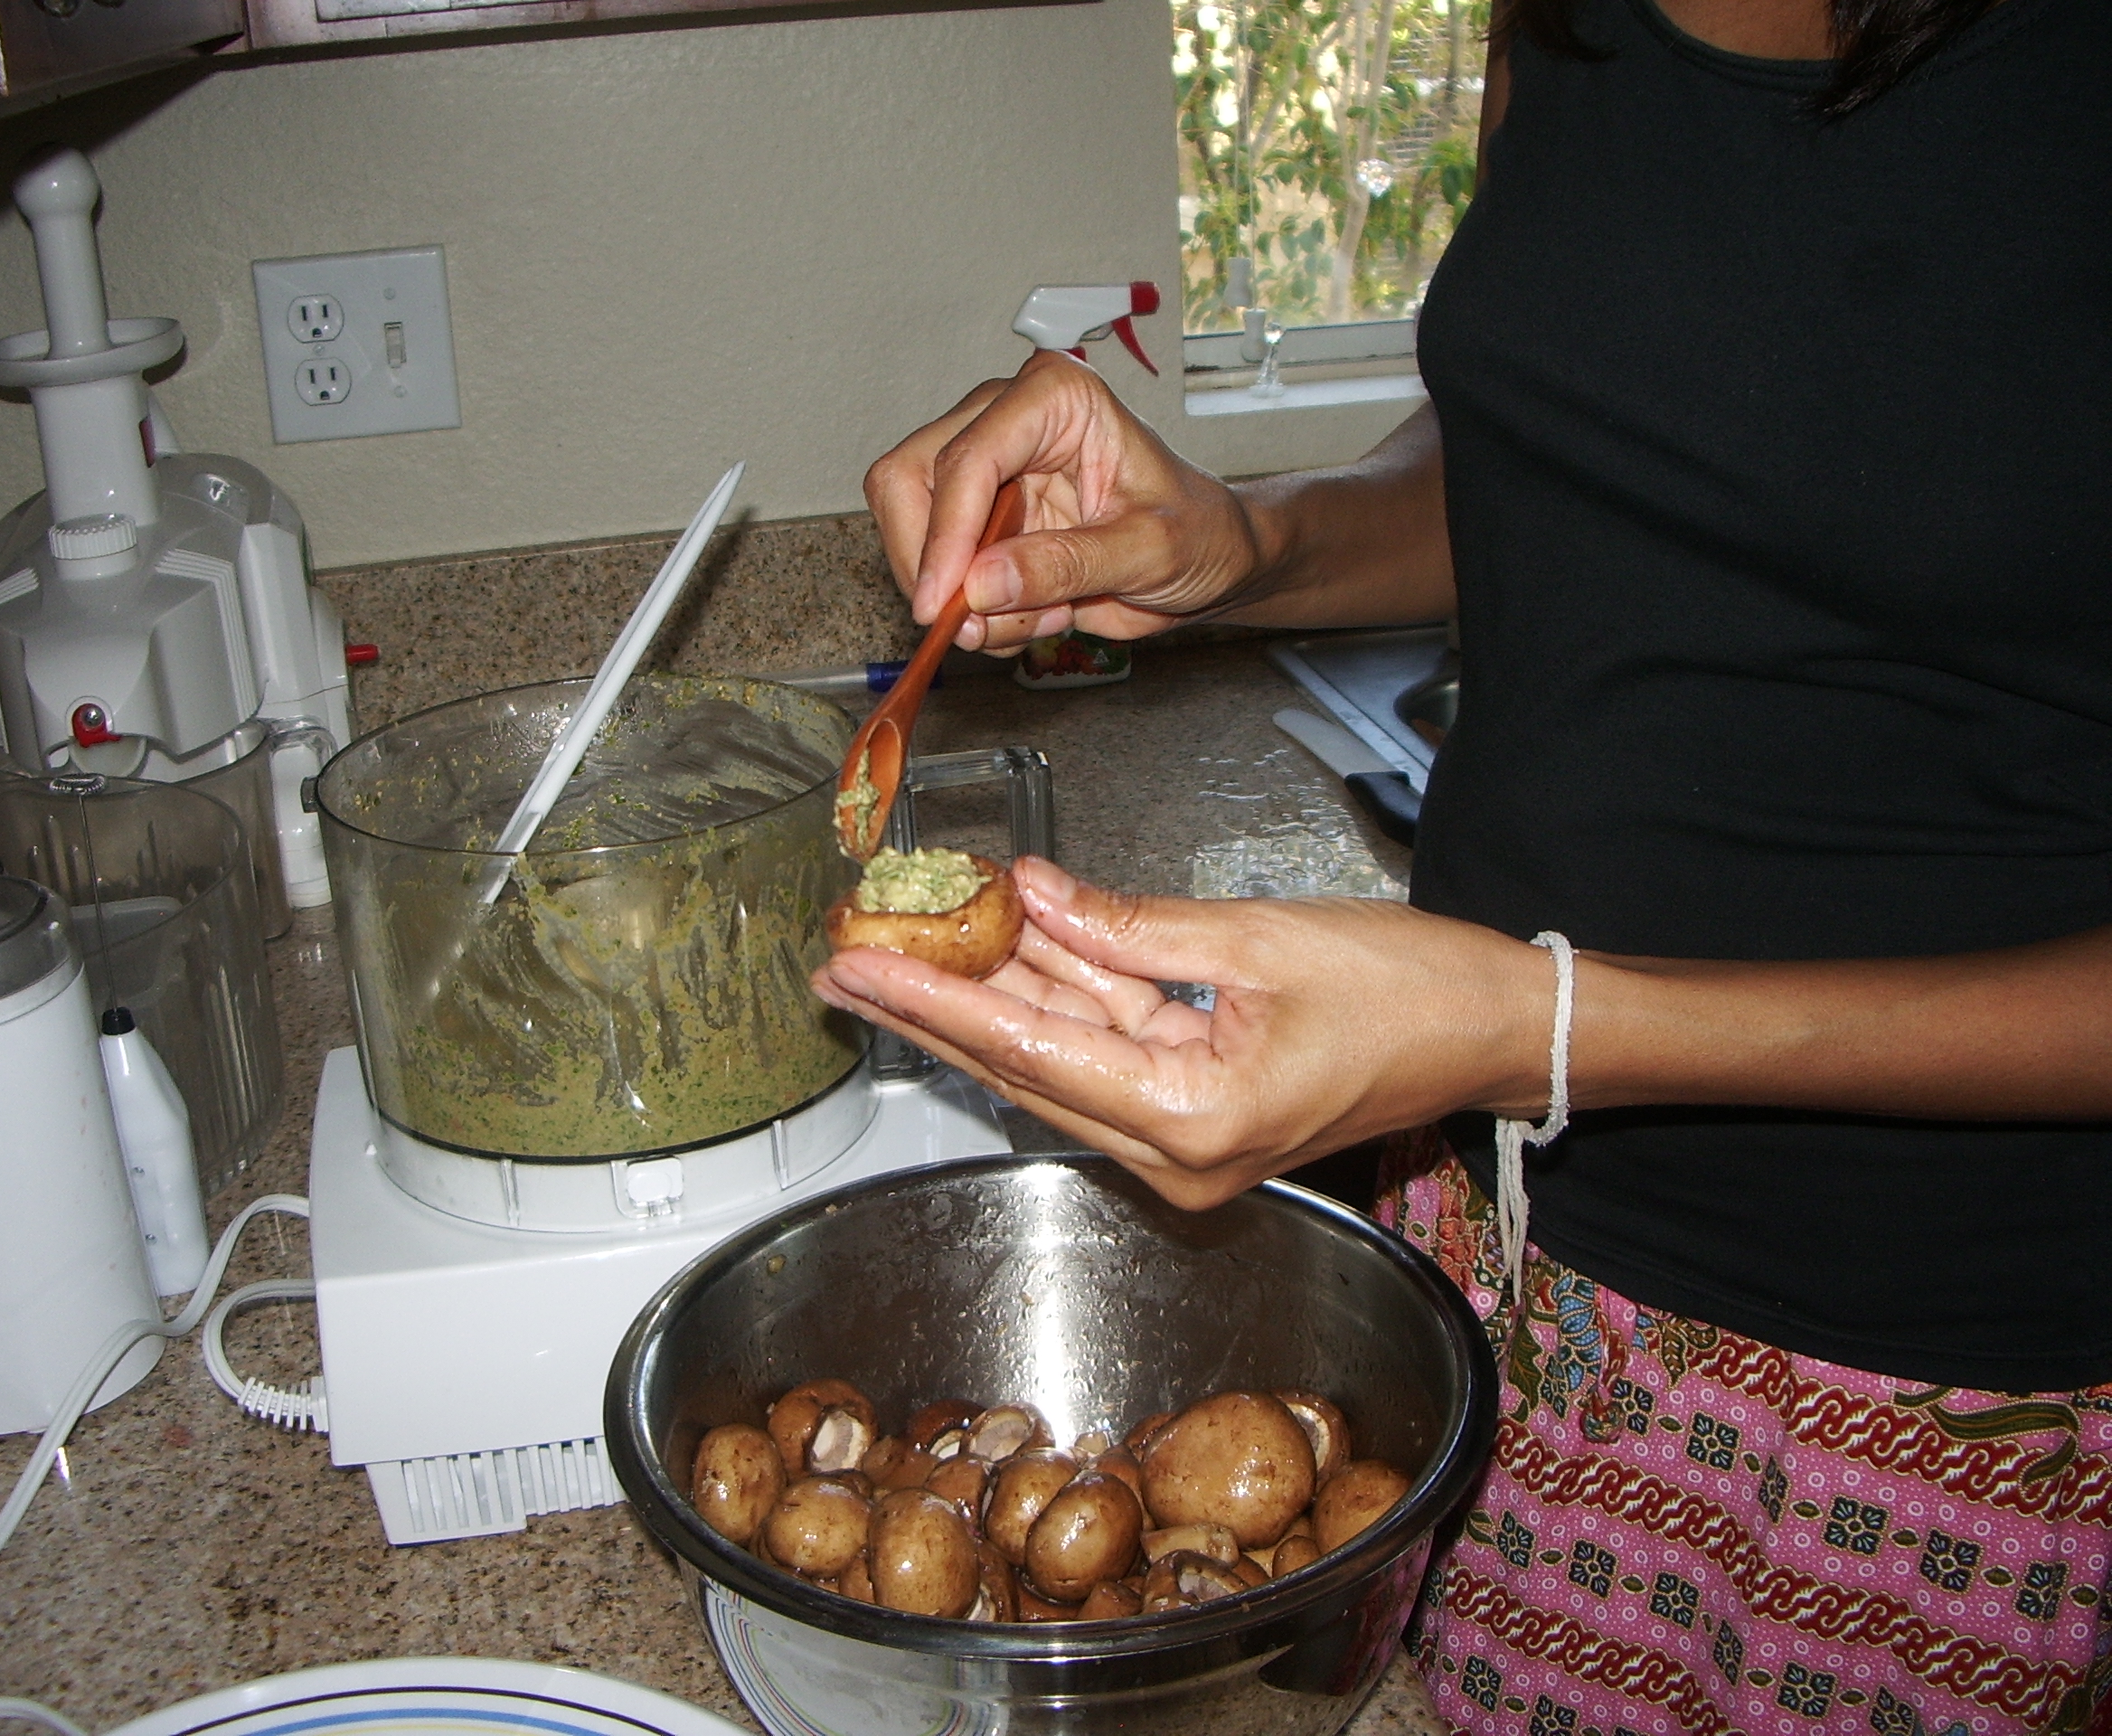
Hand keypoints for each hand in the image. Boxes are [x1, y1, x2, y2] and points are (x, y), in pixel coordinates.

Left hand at [811, 858, 1554, 1208]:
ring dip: (985, 999)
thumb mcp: (1257, 939)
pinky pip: (1106, 1045)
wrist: (1497, 1032)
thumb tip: (1029, 894)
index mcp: (1194, 1122)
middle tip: (844, 962)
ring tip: (896, 949)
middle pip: (1024, 1068)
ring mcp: (1185, 1138)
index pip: (1029, 1053)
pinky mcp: (1197, 1109)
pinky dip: (1056, 995)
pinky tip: (998, 946)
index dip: (935, 1002)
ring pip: (1059, 1055)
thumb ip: (1129, 924)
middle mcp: (1177, 1154)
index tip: (860, 965)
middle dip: (932, 1009)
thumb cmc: (1412, 992)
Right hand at [864, 352, 1259, 652]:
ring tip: (1042, 616)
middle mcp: (1006, 419)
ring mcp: (985, 468)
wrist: (1209, 559)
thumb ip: (1066, 565)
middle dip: (933, 565)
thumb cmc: (1198, 531)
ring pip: (910, 529)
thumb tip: (980, 585)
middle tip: (976, 626)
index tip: (942, 605)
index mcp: (1055, 397)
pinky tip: (1036, 613)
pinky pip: (937, 569)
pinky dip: (975, 611)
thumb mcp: (1149, 552)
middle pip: (908, 480)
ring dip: (962, 597)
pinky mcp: (977, 517)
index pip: (967, 459)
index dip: (944, 536)